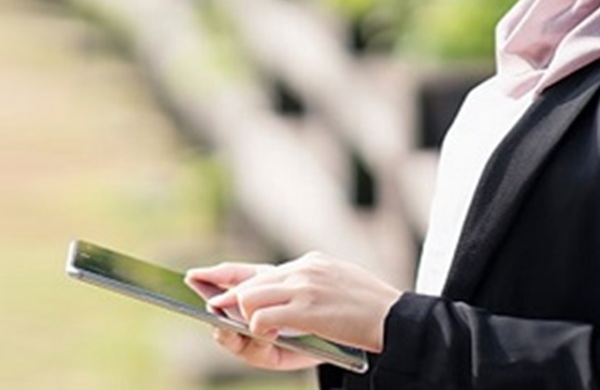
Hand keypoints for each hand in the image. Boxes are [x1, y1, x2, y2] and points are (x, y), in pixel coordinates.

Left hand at [186, 252, 401, 358]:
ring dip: (242, 315)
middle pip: (249, 281)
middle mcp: (304, 268)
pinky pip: (265, 317)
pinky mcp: (308, 308)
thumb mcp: (333, 289)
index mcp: (309, 263)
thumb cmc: (366, 311)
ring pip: (251, 297)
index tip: (203, 275)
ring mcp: (305, 286)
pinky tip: (263, 336)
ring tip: (240, 327)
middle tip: (209, 308)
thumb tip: (265, 307)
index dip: (227, 273)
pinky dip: (257, 327)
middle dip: (226, 298)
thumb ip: (302, 291)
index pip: (259, 268)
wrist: (396, 319)